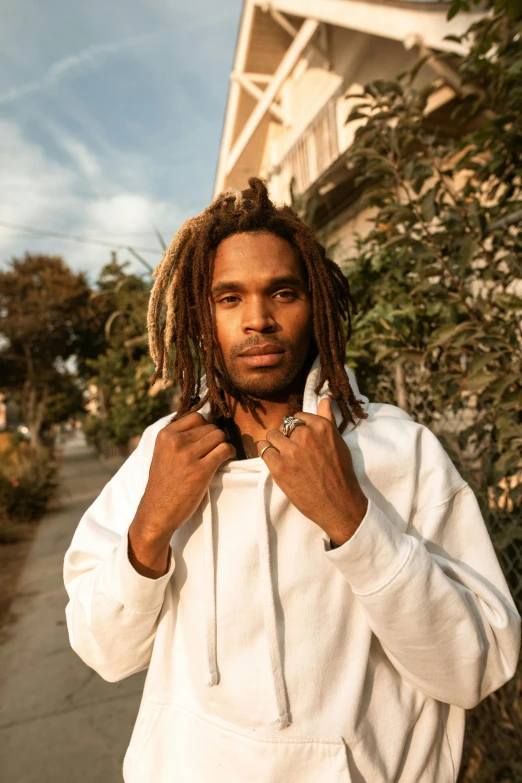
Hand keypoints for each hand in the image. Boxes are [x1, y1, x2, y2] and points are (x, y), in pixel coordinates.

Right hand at [129, 413, 235, 576]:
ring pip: (220, 436)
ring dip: (223, 445)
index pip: (197, 417)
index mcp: (165, 435)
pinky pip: (225, 450)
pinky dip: (230, 453)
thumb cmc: (163, 483)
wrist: (157, 511)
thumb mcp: (162, 453)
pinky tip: (226, 460)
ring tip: (219, 456)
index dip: (206, 427)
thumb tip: (205, 423)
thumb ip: (178, 438)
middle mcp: (175, 441)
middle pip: (211, 427)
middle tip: (214, 452)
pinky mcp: (201, 470)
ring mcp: (188, 455)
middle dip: (216, 438)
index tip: (207, 440)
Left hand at [256, 398, 367, 544]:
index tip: (301, 441)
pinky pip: (263, 450)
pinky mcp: (279, 467)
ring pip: (272, 436)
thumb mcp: (338, 442)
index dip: (297, 429)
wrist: (338, 503)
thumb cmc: (340, 473)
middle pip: (284, 426)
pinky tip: (274, 461)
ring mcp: (291, 451)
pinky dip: (265, 453)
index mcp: (321, 426)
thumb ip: (327, 419)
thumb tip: (325, 399)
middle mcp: (305, 435)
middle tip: (294, 453)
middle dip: (286, 437)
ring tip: (284, 458)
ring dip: (275, 445)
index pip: (297, 417)